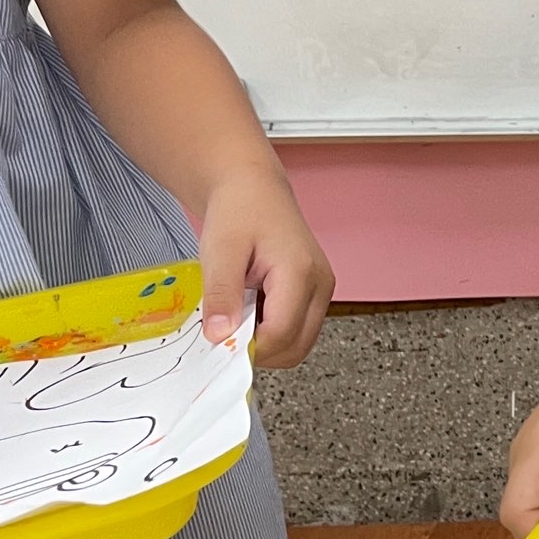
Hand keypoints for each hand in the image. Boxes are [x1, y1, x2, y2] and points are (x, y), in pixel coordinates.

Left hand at [197, 165, 333, 367]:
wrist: (254, 188)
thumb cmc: (240, 210)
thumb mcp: (220, 249)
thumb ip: (221, 295)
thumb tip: (219, 337)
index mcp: (301, 273)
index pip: (281, 334)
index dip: (247, 348)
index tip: (216, 343)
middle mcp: (321, 285)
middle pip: (296, 347)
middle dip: (260, 350)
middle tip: (226, 331)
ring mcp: (322, 290)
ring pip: (299, 343)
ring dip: (266, 342)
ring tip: (238, 314)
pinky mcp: (316, 293)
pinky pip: (297, 329)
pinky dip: (271, 331)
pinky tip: (249, 309)